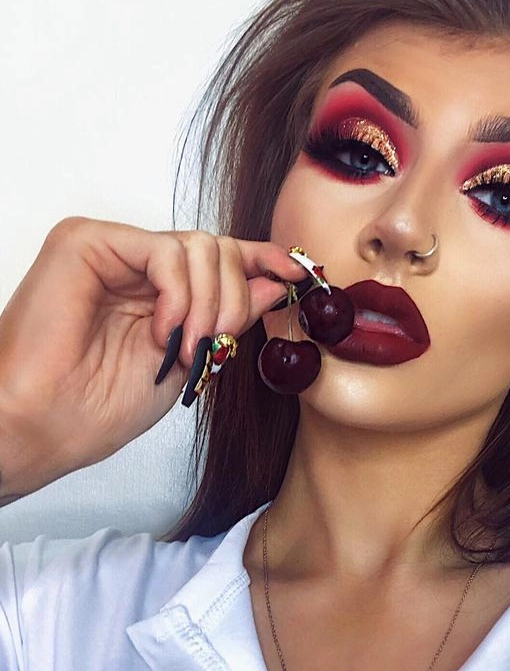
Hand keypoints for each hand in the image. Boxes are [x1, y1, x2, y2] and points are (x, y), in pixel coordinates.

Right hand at [0, 217, 301, 500]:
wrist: (46, 428)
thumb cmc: (99, 407)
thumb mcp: (190, 359)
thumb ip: (230, 316)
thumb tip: (277, 283)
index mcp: (159, 290)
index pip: (221, 260)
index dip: (263, 261)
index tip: (300, 275)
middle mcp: (136, 264)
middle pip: (219, 249)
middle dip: (234, 299)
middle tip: (219, 343)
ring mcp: (112, 250)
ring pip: (200, 246)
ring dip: (210, 303)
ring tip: (191, 346)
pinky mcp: (86, 242)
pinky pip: (166, 252)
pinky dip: (179, 294)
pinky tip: (166, 331)